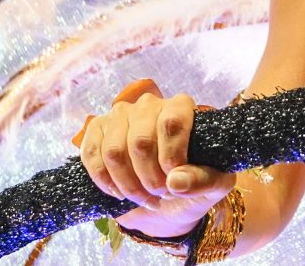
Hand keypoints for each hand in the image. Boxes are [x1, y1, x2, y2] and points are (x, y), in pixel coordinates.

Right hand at [76, 79, 234, 237]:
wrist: (164, 199)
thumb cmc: (192, 185)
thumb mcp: (212, 186)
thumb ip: (203, 181)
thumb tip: (176, 180)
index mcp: (181, 107)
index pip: (172, 123)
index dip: (170, 157)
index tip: (173, 183)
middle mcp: (150, 104)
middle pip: (141, 141)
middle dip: (149, 178)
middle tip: (160, 194)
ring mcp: (121, 115)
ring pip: (115, 150)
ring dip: (128, 184)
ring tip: (143, 197)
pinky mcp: (98, 129)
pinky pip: (92, 154)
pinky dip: (104, 180)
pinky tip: (119, 193)